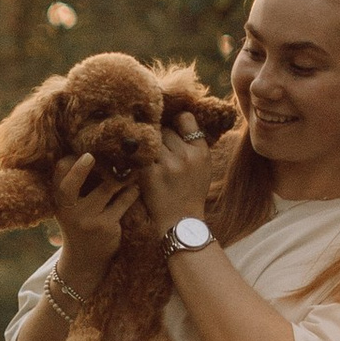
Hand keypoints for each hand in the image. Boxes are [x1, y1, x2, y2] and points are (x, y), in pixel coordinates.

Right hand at [50, 150, 136, 289]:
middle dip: (88, 166)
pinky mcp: (105, 226)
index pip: (60, 174)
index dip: (73, 162)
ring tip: (132, 170)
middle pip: (74, 181)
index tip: (88, 154)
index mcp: (59, 200)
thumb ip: (76, 184)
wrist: (85, 260)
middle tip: (113, 154)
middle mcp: (68, 209)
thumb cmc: (80, 223)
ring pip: (107, 187)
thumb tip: (94, 153)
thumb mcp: (70, 206)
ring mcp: (86, 219)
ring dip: (122, 176)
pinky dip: (131, 192)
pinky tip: (136, 187)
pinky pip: (123, 201)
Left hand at [137, 111, 215, 234]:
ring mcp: (168, 164)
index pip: (185, 118)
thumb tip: (176, 119)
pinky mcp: (150, 174)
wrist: (181, 221)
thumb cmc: (191, 192)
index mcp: (201, 152)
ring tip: (148, 157)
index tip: (169, 127)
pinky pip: (140, 154)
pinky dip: (136, 156)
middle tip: (156, 149)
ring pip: (151, 140)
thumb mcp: (203, 167)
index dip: (175, 121)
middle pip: (164, 129)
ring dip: (147, 147)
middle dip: (158, 136)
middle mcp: (186, 155)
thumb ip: (194, 144)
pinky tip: (136, 162)